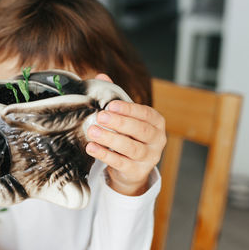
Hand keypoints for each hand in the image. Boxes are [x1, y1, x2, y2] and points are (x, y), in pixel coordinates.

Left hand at [85, 74, 166, 195]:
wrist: (131, 169)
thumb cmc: (128, 136)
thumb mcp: (125, 117)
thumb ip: (115, 97)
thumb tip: (102, 77)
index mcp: (156, 122)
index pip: (146, 113)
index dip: (129, 109)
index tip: (111, 105)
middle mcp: (157, 139)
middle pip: (141, 130)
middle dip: (120, 122)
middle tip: (100, 116)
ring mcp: (149, 157)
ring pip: (131, 148)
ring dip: (111, 139)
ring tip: (92, 131)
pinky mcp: (137, 172)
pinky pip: (121, 163)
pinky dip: (105, 155)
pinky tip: (92, 147)